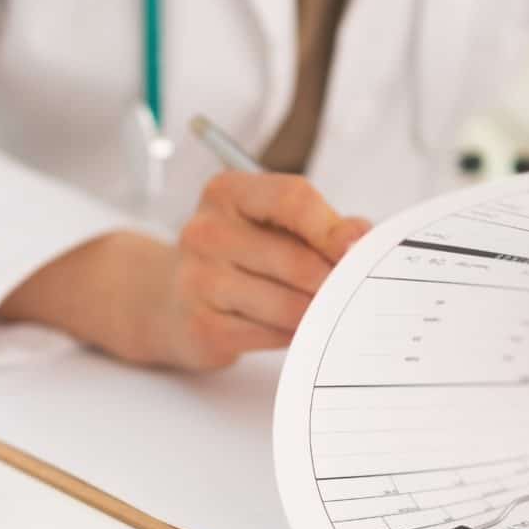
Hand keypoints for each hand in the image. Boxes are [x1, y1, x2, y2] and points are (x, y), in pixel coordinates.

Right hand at [0, 173, 369, 370]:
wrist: (165, 301)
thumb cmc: (233, 259)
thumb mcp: (267, 227)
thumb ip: (316, 226)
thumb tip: (362, 237)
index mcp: (227, 193)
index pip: (292, 199)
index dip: (334, 227)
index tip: (360, 248)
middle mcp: (206, 231)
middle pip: (296, 259)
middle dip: (334, 280)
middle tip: (356, 291)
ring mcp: (199, 280)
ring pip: (289, 303)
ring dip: (318, 313)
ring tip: (330, 312)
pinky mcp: (203, 326)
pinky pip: (272, 334)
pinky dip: (296, 335)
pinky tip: (300, 330)